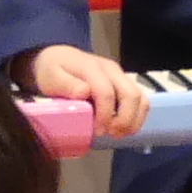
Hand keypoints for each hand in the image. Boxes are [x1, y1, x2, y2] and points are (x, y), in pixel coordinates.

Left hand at [23, 43, 149, 140]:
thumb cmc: (53, 70)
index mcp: (92, 68)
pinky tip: (124, 128)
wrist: (59, 57)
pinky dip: (137, 116)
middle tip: (111, 135)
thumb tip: (84, 93)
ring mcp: (120, 75)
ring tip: (119, 134)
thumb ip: (66, 84)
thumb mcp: (51, 76)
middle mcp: (111, 70)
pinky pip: (140, 99)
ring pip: (140, 97)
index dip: (105, 115)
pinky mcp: (124, 82)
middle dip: (124, 119)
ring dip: (134, 119)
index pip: (106, 93)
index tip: (98, 132)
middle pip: (130, 95)